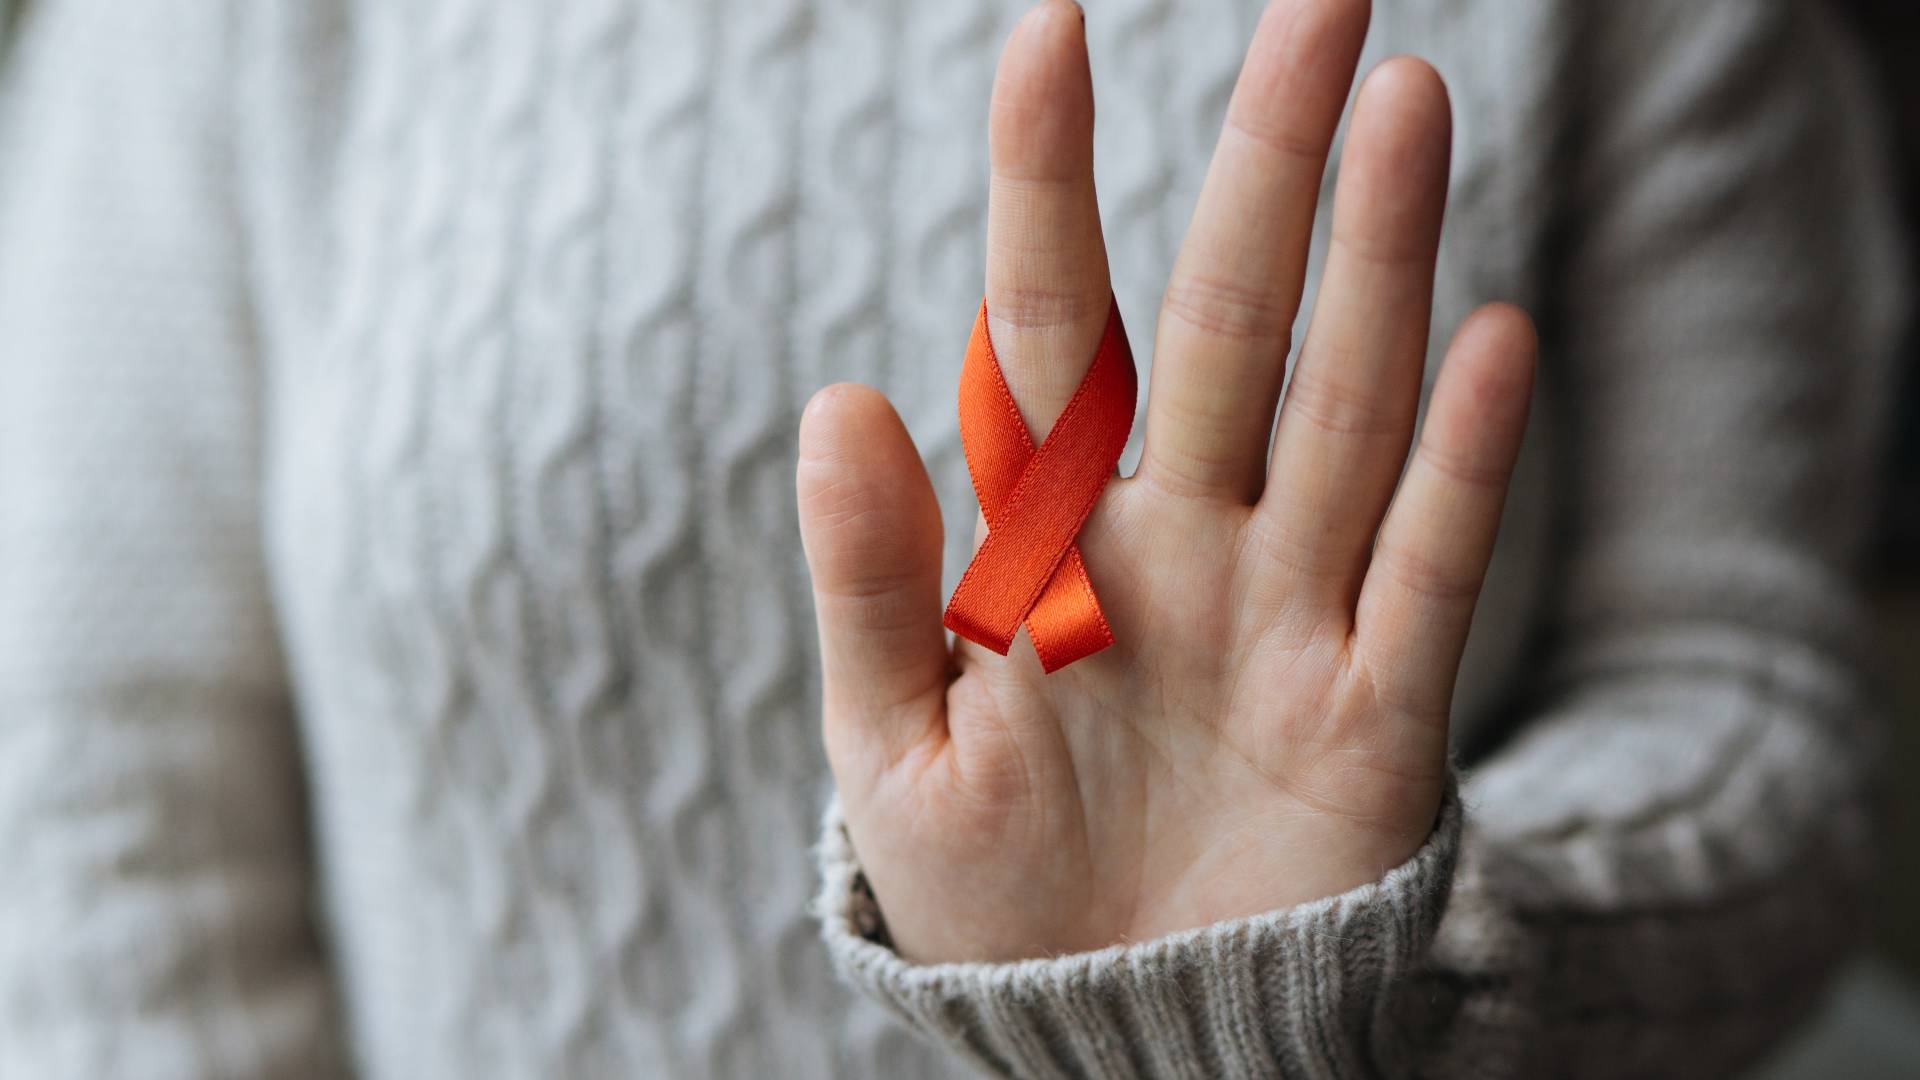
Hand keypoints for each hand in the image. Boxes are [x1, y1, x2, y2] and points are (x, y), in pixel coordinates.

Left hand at [797, 0, 1533, 962]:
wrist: (1106, 1037)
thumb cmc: (987, 895)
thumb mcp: (892, 747)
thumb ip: (867, 582)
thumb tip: (837, 397)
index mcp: (1052, 540)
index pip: (1052, 325)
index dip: (1047, 179)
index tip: (1048, 28)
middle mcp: (1182, 544)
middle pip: (1227, 327)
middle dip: (1266, 171)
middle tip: (1320, 8)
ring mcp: (1289, 615)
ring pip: (1342, 408)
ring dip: (1379, 267)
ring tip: (1405, 108)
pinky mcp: (1377, 714)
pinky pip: (1429, 568)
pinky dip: (1466, 466)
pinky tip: (1495, 340)